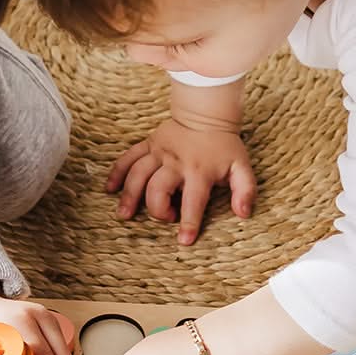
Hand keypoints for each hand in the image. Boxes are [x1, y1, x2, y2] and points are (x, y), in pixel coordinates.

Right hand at [107, 119, 255, 244]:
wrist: (206, 114)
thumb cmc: (225, 146)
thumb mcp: (242, 167)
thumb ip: (245, 190)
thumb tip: (243, 214)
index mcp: (199, 170)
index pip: (193, 201)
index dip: (189, 222)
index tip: (184, 241)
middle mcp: (175, 162)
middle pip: (158, 189)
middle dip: (158, 209)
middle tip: (166, 217)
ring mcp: (159, 152)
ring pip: (138, 174)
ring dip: (130, 196)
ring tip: (125, 215)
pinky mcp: (148, 144)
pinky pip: (128, 157)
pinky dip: (117, 172)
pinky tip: (110, 188)